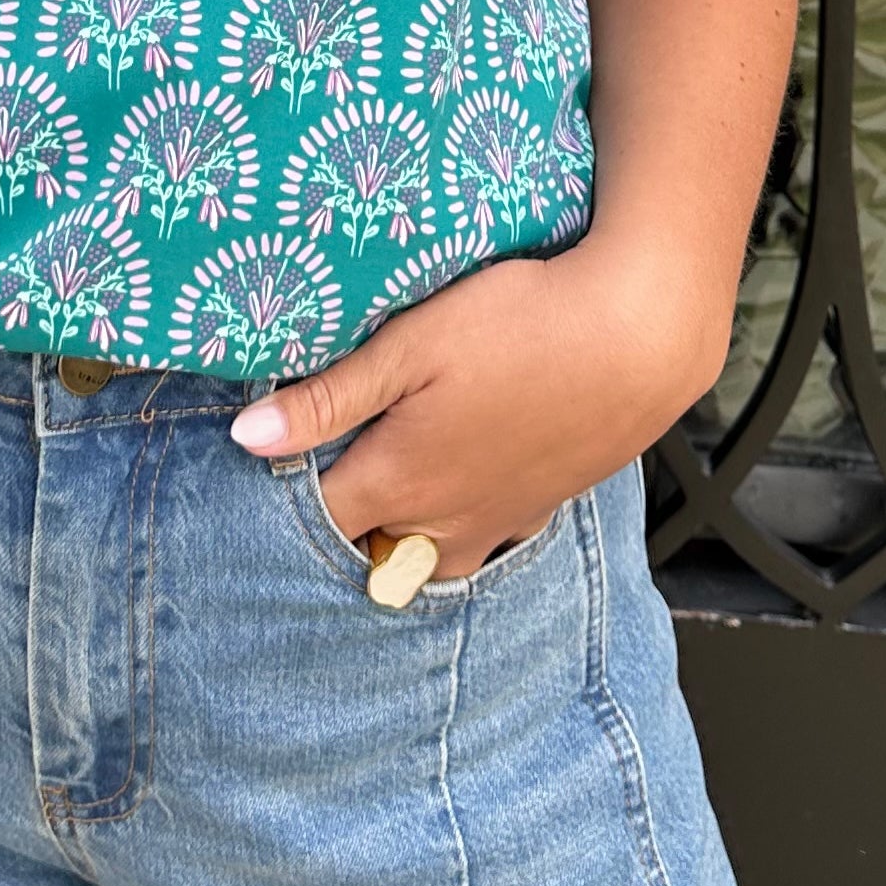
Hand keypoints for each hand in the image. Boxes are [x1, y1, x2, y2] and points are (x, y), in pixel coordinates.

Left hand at [226, 231, 734, 580]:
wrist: (638, 338)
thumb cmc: (520, 327)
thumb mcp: (411, 346)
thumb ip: (328, 397)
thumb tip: (247, 438)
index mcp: (401, 481)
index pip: (315, 519)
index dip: (280, 496)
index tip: (263, 464)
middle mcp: (446, 520)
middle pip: (369, 550)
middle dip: (337, 526)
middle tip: (317, 476)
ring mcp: (499, 519)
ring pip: (430, 559)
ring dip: (398, 540)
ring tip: (380, 496)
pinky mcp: (542, 505)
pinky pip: (485, 540)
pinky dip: (457, 531)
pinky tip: (458, 487)